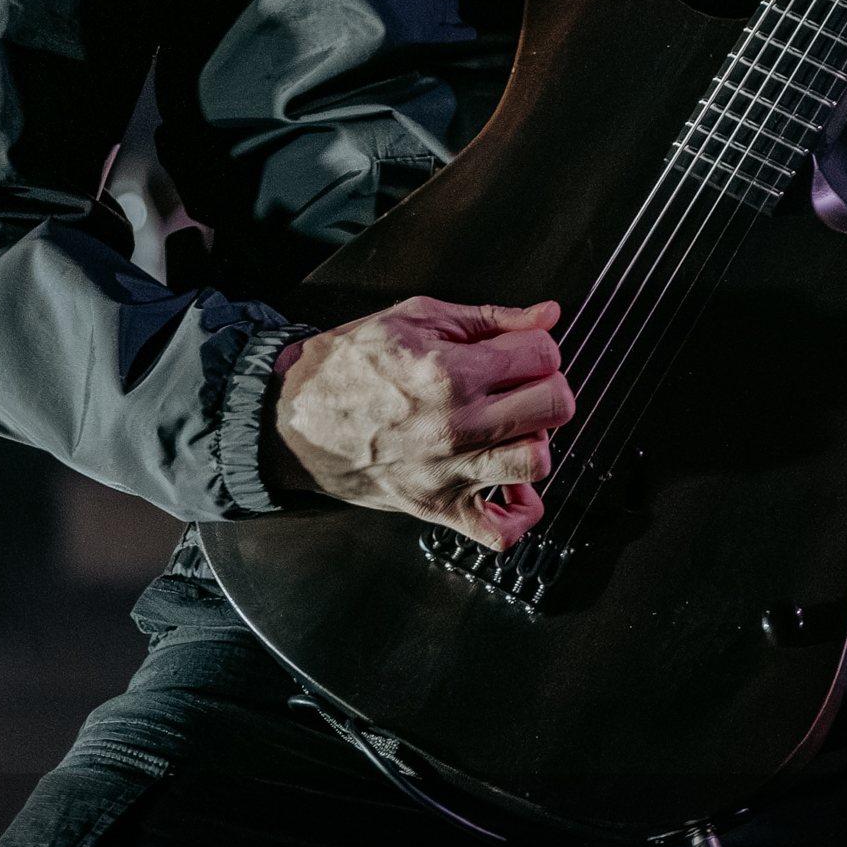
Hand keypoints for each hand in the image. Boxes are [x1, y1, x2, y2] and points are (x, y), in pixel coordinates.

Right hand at [268, 294, 573, 550]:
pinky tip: (509, 485)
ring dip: (535, 439)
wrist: (292, 418)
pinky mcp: (438, 508)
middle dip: (549, 385)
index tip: (525, 349)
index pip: (542, 356)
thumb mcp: (414, 317)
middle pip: (554, 407)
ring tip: (513, 426)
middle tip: (525, 382)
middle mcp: (454, 425)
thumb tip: (545, 314)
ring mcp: (448, 473)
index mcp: (449, 371)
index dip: (540, 346)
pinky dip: (518, 513)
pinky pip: (500, 532)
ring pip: (537, 463)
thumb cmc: (348, 365)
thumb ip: (488, 317)